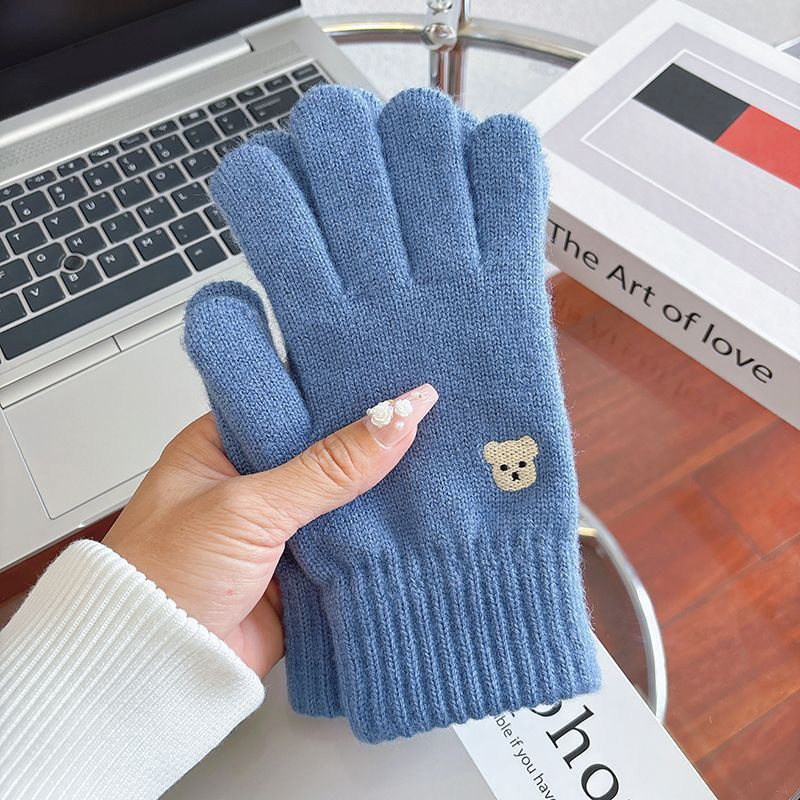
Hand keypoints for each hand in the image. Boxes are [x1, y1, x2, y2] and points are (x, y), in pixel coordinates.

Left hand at [102, 387, 436, 677]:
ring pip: (341, 501)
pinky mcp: (298, 572)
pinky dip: (373, 540)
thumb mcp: (247, 507)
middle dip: (367, 446)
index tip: (393, 381)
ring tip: (429, 462)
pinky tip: (409, 519)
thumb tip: (393, 420)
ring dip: (375, 494)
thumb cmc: (162, 579)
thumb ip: (326, 467)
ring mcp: (277, 528)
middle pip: (324, 453)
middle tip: (423, 420)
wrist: (152, 669)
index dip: (340, 395)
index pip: (293, 405)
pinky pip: (346, 547)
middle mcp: (251, 483)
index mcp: (221, 447)